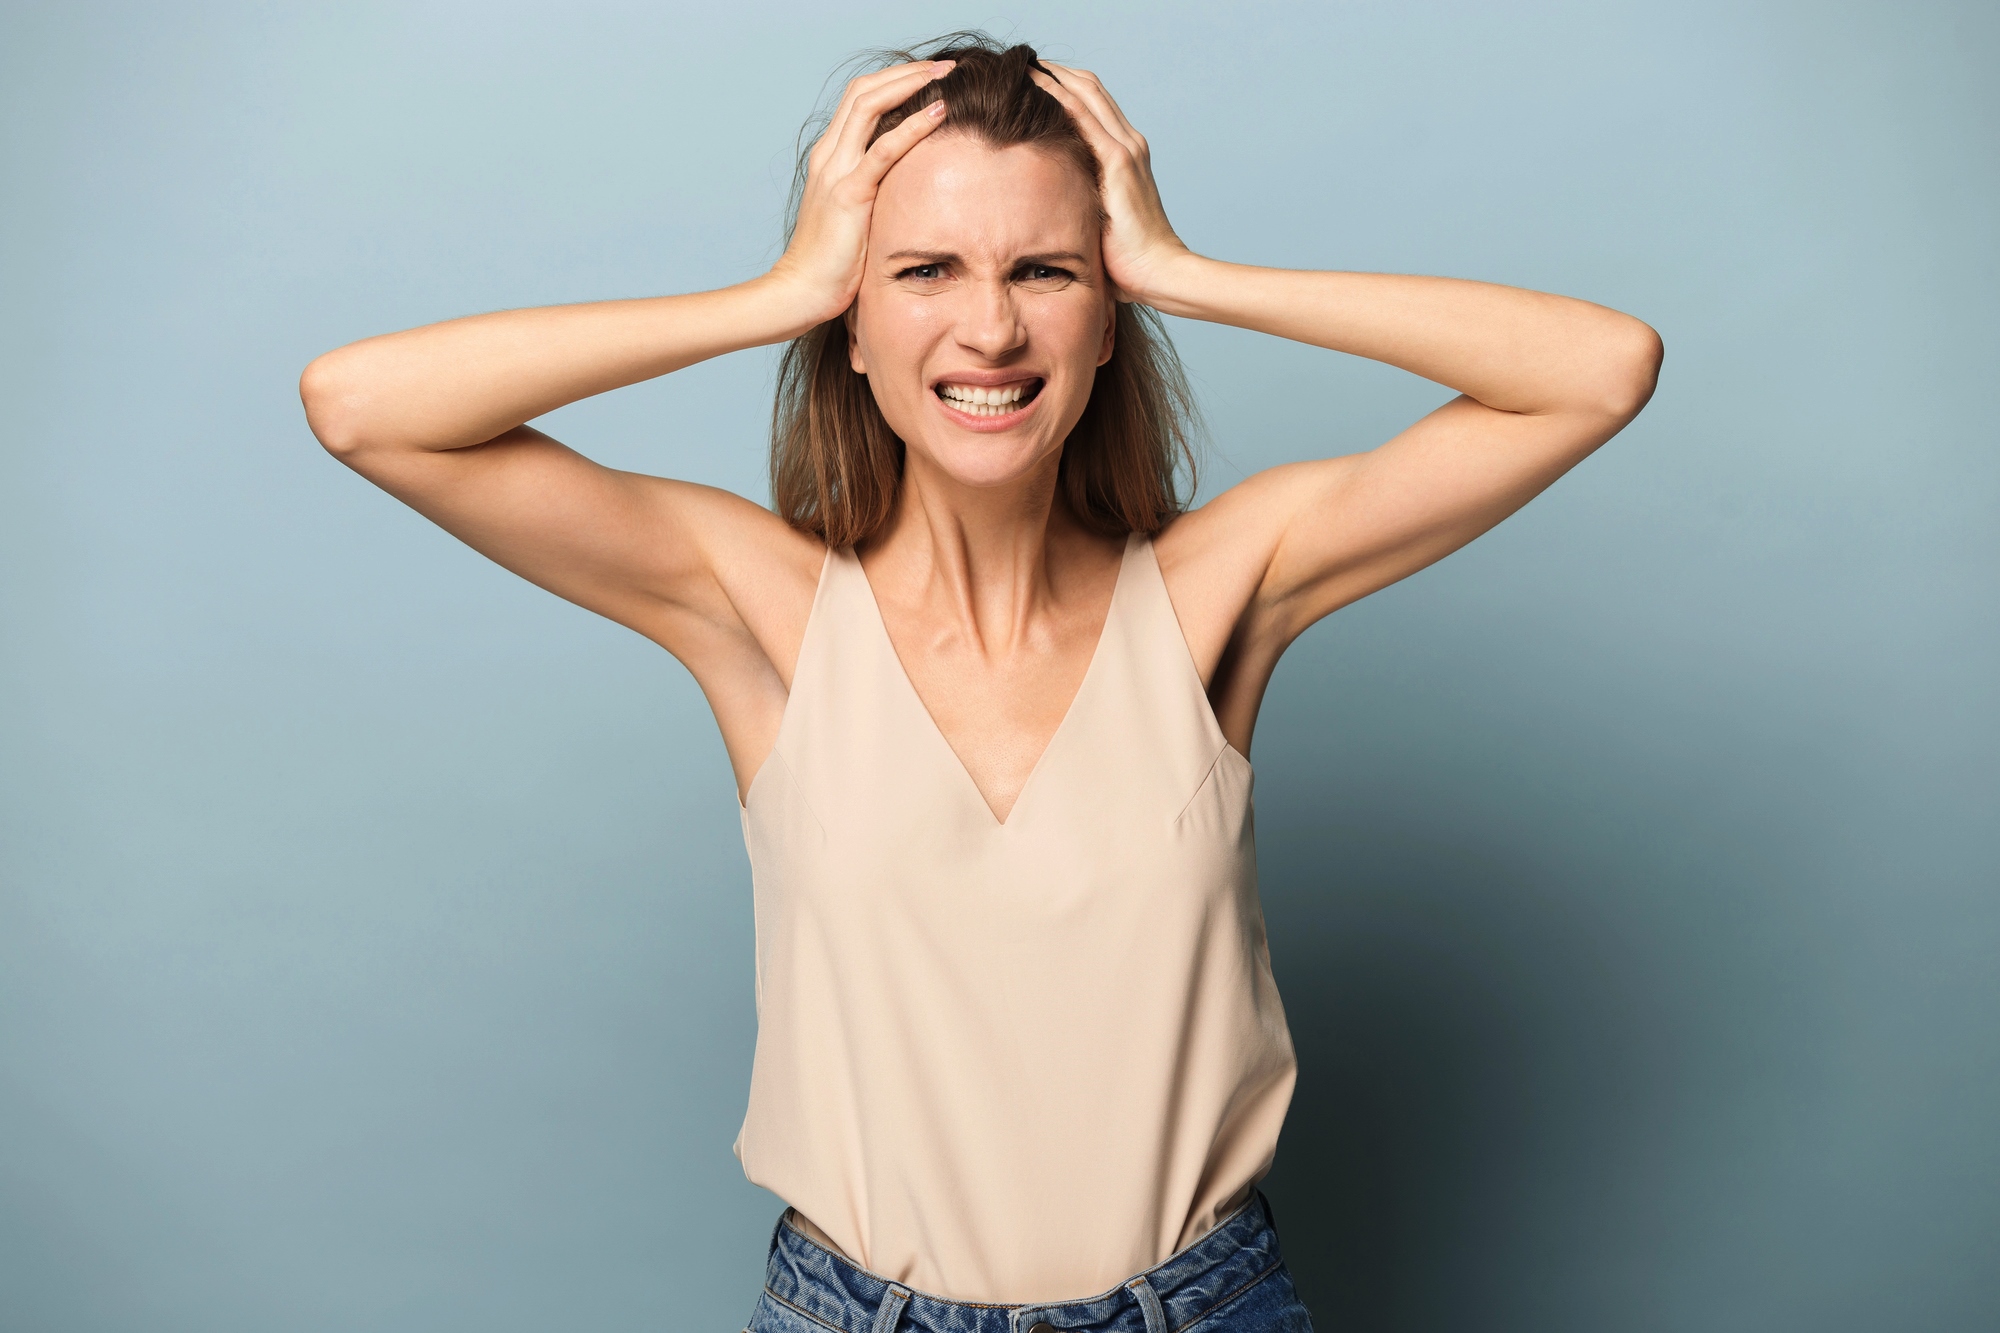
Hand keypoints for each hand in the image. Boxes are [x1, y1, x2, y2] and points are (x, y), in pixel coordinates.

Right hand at [768, 61, 954, 324]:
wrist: (801, 292)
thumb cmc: (832, 263)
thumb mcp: (856, 215)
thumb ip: (875, 192)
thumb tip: (910, 186)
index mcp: (830, 157)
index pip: (860, 99)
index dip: (895, 80)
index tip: (931, 76)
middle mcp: (829, 155)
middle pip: (864, 89)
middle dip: (907, 72)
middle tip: (945, 65)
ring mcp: (836, 171)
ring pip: (869, 105)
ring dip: (910, 84)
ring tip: (945, 74)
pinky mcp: (848, 194)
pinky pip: (882, 150)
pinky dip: (912, 127)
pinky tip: (939, 112)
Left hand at [1028, 64, 1192, 303]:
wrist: (1158, 272)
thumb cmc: (1129, 257)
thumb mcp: (1099, 217)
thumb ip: (1082, 198)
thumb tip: (1048, 203)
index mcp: (1126, 154)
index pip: (1094, 104)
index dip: (1064, 85)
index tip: (1032, 80)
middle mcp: (1129, 143)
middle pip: (1090, 88)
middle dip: (1054, 72)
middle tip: (1021, 63)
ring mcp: (1126, 149)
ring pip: (1087, 93)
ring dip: (1053, 75)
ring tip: (1022, 65)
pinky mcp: (1119, 162)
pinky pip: (1084, 117)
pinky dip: (1059, 96)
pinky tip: (1035, 86)